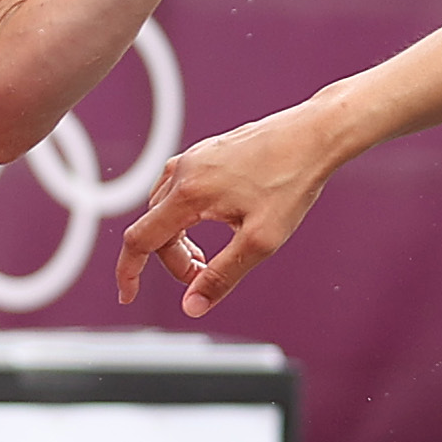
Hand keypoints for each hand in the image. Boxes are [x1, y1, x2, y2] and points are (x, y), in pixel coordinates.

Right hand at [115, 102, 343, 317]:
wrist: (314, 136)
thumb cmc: (292, 180)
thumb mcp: (260, 241)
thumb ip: (222, 276)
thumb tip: (193, 305)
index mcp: (189, 193)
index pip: (139, 240)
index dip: (128, 273)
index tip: (128, 295)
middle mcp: (184, 171)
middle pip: (153, 228)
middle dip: (172, 261)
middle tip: (202, 277)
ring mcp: (193, 158)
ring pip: (164, 209)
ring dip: (177, 240)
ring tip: (206, 257)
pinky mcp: (205, 153)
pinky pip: (177, 191)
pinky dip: (184, 217)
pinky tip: (212, 224)